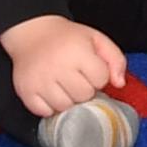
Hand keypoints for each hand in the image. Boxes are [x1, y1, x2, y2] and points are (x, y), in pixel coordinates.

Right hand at [1, 14, 129, 118]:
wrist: (33, 34)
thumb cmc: (68, 38)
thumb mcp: (97, 39)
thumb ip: (115, 59)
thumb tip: (120, 84)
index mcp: (78, 52)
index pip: (101, 79)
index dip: (99, 75)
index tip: (90, 67)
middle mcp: (57, 67)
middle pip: (84, 96)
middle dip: (85, 88)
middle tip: (77, 77)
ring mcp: (40, 81)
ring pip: (65, 107)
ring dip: (69, 99)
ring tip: (65, 84)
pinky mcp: (26, 92)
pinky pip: (45, 112)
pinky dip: (51, 106)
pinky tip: (52, 92)